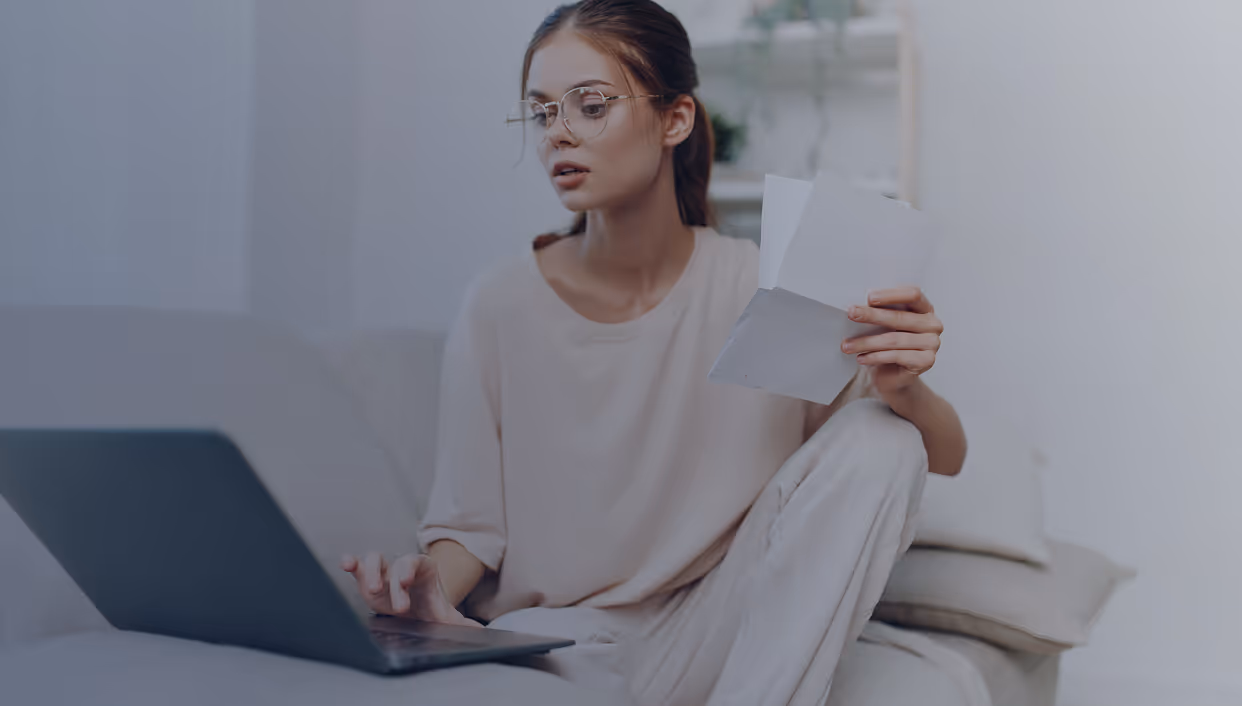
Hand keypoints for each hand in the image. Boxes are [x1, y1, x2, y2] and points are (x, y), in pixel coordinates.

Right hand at [340, 551, 481, 626]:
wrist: (418, 609)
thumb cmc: (429, 608)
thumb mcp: (444, 616)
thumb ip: (459, 622)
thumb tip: (478, 630)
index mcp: (423, 570)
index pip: (415, 563)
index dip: (409, 569)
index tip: (406, 581)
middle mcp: (401, 568)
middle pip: (395, 565)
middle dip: (394, 584)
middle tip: (399, 607)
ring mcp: (384, 573)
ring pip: (374, 561)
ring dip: (370, 573)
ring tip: (371, 590)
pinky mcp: (367, 580)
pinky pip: (358, 568)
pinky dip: (351, 564)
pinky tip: (346, 564)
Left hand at [841, 286, 942, 399]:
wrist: (894, 378)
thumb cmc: (887, 347)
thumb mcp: (884, 326)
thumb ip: (880, 313)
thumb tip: (857, 307)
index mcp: (925, 308)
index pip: (913, 294)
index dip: (891, 294)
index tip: (869, 297)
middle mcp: (932, 324)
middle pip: (900, 317)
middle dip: (871, 315)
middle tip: (851, 314)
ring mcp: (932, 343)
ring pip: (894, 339)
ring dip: (867, 342)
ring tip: (847, 345)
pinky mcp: (926, 361)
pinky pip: (897, 356)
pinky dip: (875, 357)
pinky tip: (861, 358)